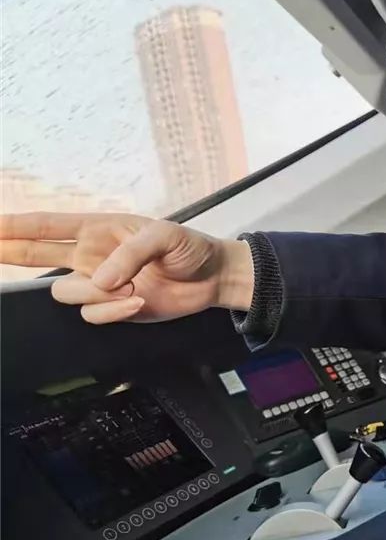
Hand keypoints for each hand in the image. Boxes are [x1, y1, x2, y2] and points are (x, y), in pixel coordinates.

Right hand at [0, 213, 252, 323]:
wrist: (212, 279)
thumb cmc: (190, 248)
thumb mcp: (165, 236)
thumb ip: (131, 252)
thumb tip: (101, 279)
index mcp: (101, 229)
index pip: (51, 225)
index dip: (19, 225)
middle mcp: (93, 255)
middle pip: (38, 255)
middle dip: (11, 251)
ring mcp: (100, 283)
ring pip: (67, 292)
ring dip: (97, 293)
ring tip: (133, 287)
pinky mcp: (112, 307)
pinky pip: (92, 314)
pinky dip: (114, 311)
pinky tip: (139, 301)